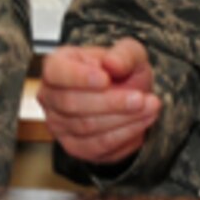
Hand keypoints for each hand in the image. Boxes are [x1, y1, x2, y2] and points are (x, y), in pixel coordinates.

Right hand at [38, 38, 162, 166]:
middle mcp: (50, 96)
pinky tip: (141, 123)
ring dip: (123, 119)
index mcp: (57, 66)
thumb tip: (113, 63)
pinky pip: (97, 146)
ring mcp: (58, 124)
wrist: (127, 98)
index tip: (105, 79)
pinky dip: (123, 135)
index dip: (79, 77)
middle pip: (71, 103)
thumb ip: (124, 54)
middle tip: (140, 98)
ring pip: (87, 126)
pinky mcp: (74, 147)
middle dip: (111, 102)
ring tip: (149, 108)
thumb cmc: (120, 72)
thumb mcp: (129, 53)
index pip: (56, 72)